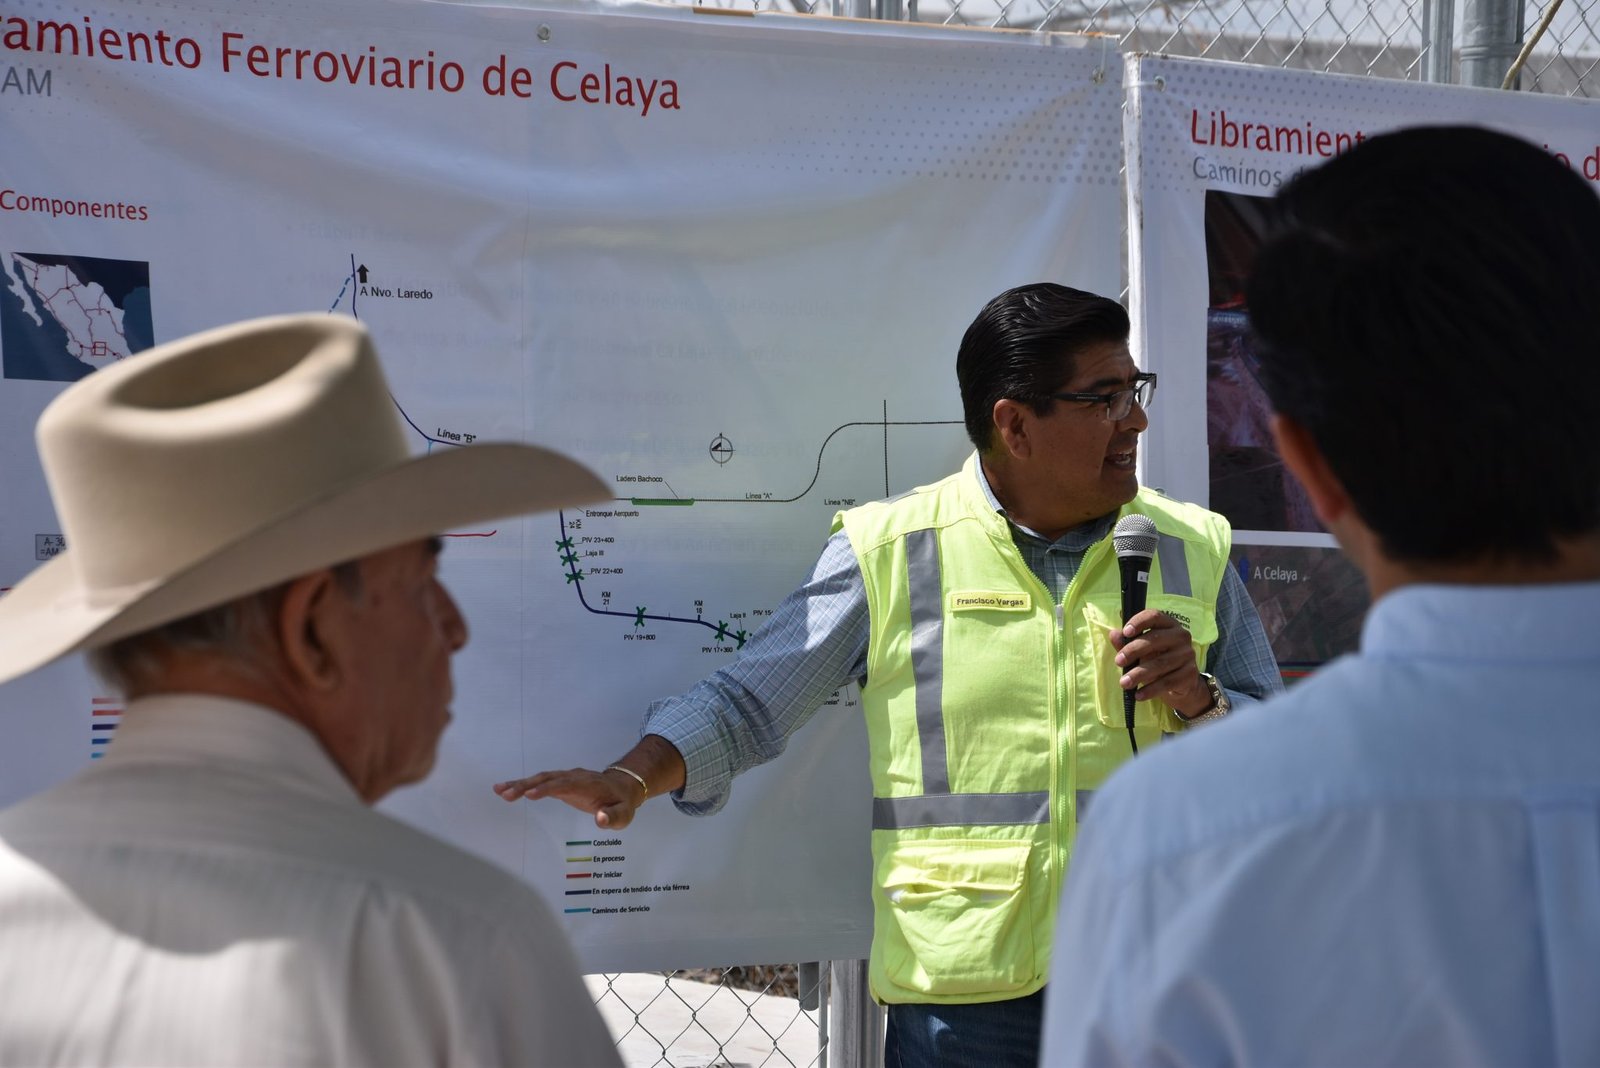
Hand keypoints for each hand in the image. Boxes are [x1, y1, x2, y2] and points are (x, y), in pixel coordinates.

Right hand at [493, 767, 644, 829]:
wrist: (623, 786)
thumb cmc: (622, 803)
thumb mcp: (624, 814)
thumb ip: (613, 817)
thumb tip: (600, 819)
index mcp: (587, 784)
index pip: (565, 784)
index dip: (548, 789)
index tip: (530, 795)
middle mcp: (574, 777)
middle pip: (547, 779)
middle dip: (526, 785)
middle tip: (505, 793)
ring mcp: (566, 778)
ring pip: (541, 778)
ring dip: (520, 784)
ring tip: (499, 790)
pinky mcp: (560, 782)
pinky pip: (540, 782)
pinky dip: (523, 786)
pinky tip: (506, 790)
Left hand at [1107, 609, 1209, 716]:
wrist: (1180, 682)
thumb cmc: (1157, 659)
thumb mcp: (1140, 650)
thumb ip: (1126, 642)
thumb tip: (1113, 634)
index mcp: (1169, 624)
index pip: (1154, 616)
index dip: (1139, 622)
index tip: (1125, 632)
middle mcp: (1181, 636)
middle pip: (1155, 639)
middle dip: (1133, 650)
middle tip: (1118, 661)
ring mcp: (1188, 655)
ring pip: (1160, 663)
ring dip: (1139, 674)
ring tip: (1124, 683)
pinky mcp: (1190, 674)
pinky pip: (1167, 682)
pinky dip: (1151, 689)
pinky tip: (1138, 694)